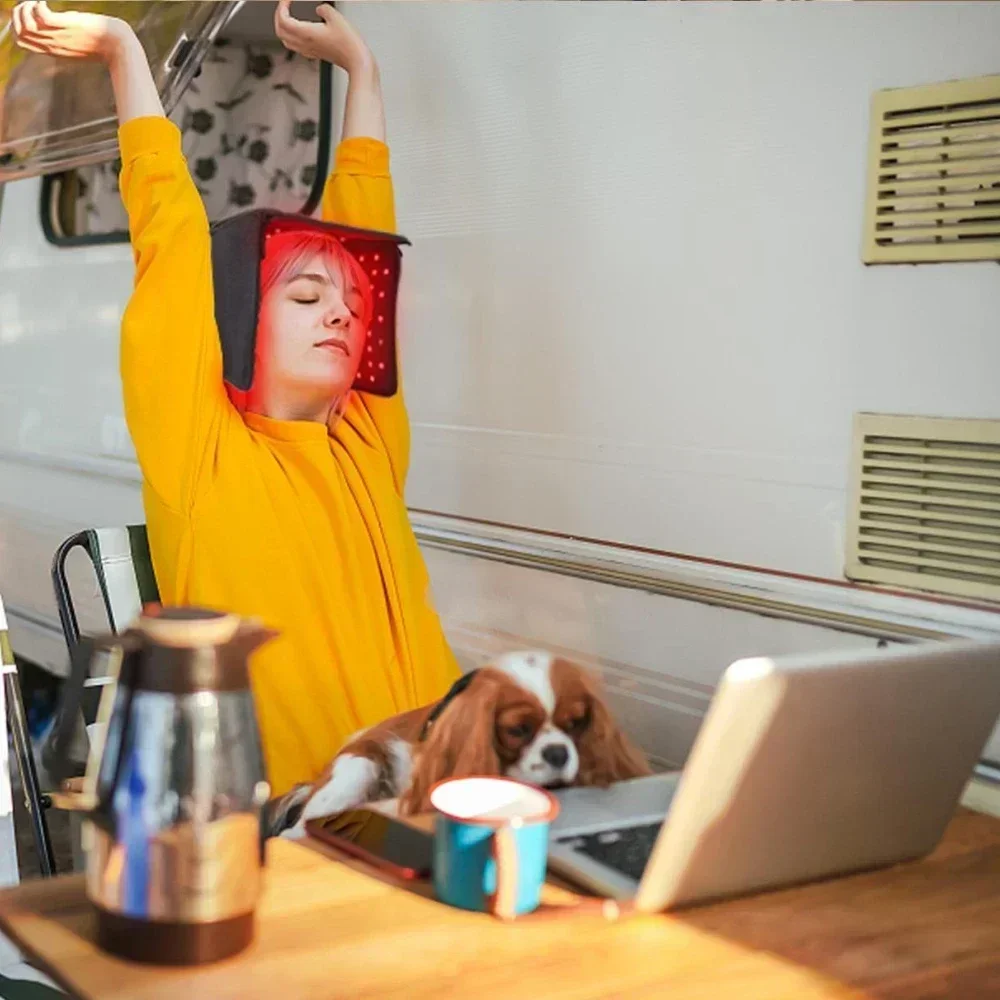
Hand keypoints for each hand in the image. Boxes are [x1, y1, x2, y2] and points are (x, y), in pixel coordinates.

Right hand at [10, 1, 129, 62]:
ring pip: (26, 25)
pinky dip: (38, 6)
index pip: (22, 41)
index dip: (17, 24)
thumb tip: (64, 22)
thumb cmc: (104, 44)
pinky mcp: (69, 26)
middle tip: (30, 4)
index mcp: (54, 50)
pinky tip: (44, 1)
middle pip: (19, 32)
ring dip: (25, 8)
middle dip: (17, 13)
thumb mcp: (80, 44)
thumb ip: (67, 38)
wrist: (121, 48)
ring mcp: (60, 37)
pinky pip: (42, 17)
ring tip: (36, 1)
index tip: (27, 12)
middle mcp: (54, 45)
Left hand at [274, 0, 373, 75]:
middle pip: (280, 31)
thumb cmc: (349, 43)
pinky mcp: (315, 54)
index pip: (283, 20)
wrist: (357, 62)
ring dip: (283, 28)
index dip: (282, 7)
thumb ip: (323, 9)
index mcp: (306, 33)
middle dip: (278, 16)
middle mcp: (305, 43)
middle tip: (284, 6)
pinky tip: (298, 31)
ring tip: (288, 17)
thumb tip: (319, 9)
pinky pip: (295, 46)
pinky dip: (291, 36)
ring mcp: (309, 50)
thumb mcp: (336, 17)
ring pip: (285, 40)